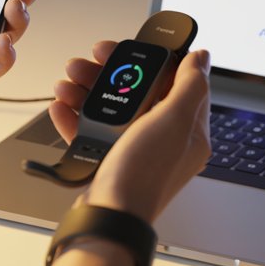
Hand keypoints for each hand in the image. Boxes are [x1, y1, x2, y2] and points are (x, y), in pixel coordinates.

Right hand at [50, 41, 211, 223]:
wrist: (110, 217)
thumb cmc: (144, 175)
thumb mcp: (174, 120)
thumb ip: (190, 84)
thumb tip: (202, 57)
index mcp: (189, 129)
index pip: (176, 81)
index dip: (151, 60)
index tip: (127, 48)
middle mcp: (165, 138)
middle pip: (139, 91)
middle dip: (109, 73)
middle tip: (88, 63)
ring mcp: (136, 149)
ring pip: (112, 107)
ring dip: (87, 90)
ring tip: (67, 83)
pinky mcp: (111, 160)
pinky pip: (93, 131)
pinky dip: (76, 116)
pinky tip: (62, 107)